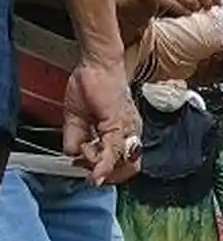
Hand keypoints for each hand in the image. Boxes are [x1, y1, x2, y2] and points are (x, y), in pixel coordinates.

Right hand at [63, 56, 141, 185]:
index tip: (90, 172)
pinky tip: (94, 170)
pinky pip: (114, 150)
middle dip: (108, 176)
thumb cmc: (91, 86)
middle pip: (129, 169)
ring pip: (121, 162)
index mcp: (124, 133)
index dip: (108, 173)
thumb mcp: (76, 118)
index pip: (125, 165)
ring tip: (85, 152)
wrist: (97, 64)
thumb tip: (72, 155)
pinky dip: (103, 164)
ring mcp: (128, 129)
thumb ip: (75, 139)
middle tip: (88, 169)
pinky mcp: (119, 123)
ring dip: (99, 166)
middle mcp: (131, 133)